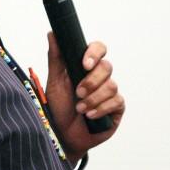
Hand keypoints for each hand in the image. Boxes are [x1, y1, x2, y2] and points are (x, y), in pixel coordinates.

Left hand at [44, 32, 123, 161]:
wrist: (63, 136)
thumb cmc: (58, 108)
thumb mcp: (54, 82)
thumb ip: (56, 58)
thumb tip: (52, 34)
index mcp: (86, 66)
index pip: (98, 49)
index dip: (94, 53)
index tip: (84, 64)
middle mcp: (100, 77)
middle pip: (107, 67)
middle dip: (91, 82)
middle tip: (77, 93)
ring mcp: (110, 92)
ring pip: (111, 85)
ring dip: (93, 98)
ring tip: (80, 109)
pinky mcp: (117, 108)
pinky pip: (116, 101)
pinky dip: (100, 109)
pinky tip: (90, 116)